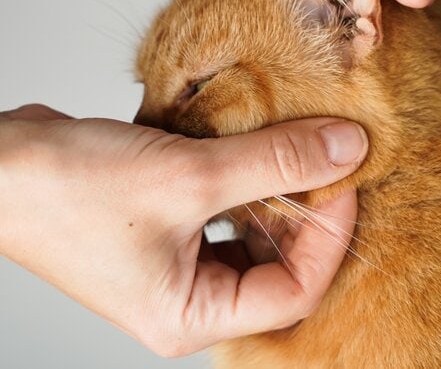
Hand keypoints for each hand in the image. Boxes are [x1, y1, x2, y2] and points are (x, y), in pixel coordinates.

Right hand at [0, 104, 363, 356]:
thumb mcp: (189, 176)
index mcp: (190, 315)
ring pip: (257, 235)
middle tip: (329, 161)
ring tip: (298, 151)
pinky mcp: (170, 227)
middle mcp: (188, 298)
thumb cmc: (68, 191)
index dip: (330, 237)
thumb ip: (276, 162)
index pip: (294, 292)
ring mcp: (178, 263)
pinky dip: (249, 181)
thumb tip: (348, 149)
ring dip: (280, 193)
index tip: (344, 179)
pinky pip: (229, 212)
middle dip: (309, 213)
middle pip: (280, 265)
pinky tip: (257, 149)